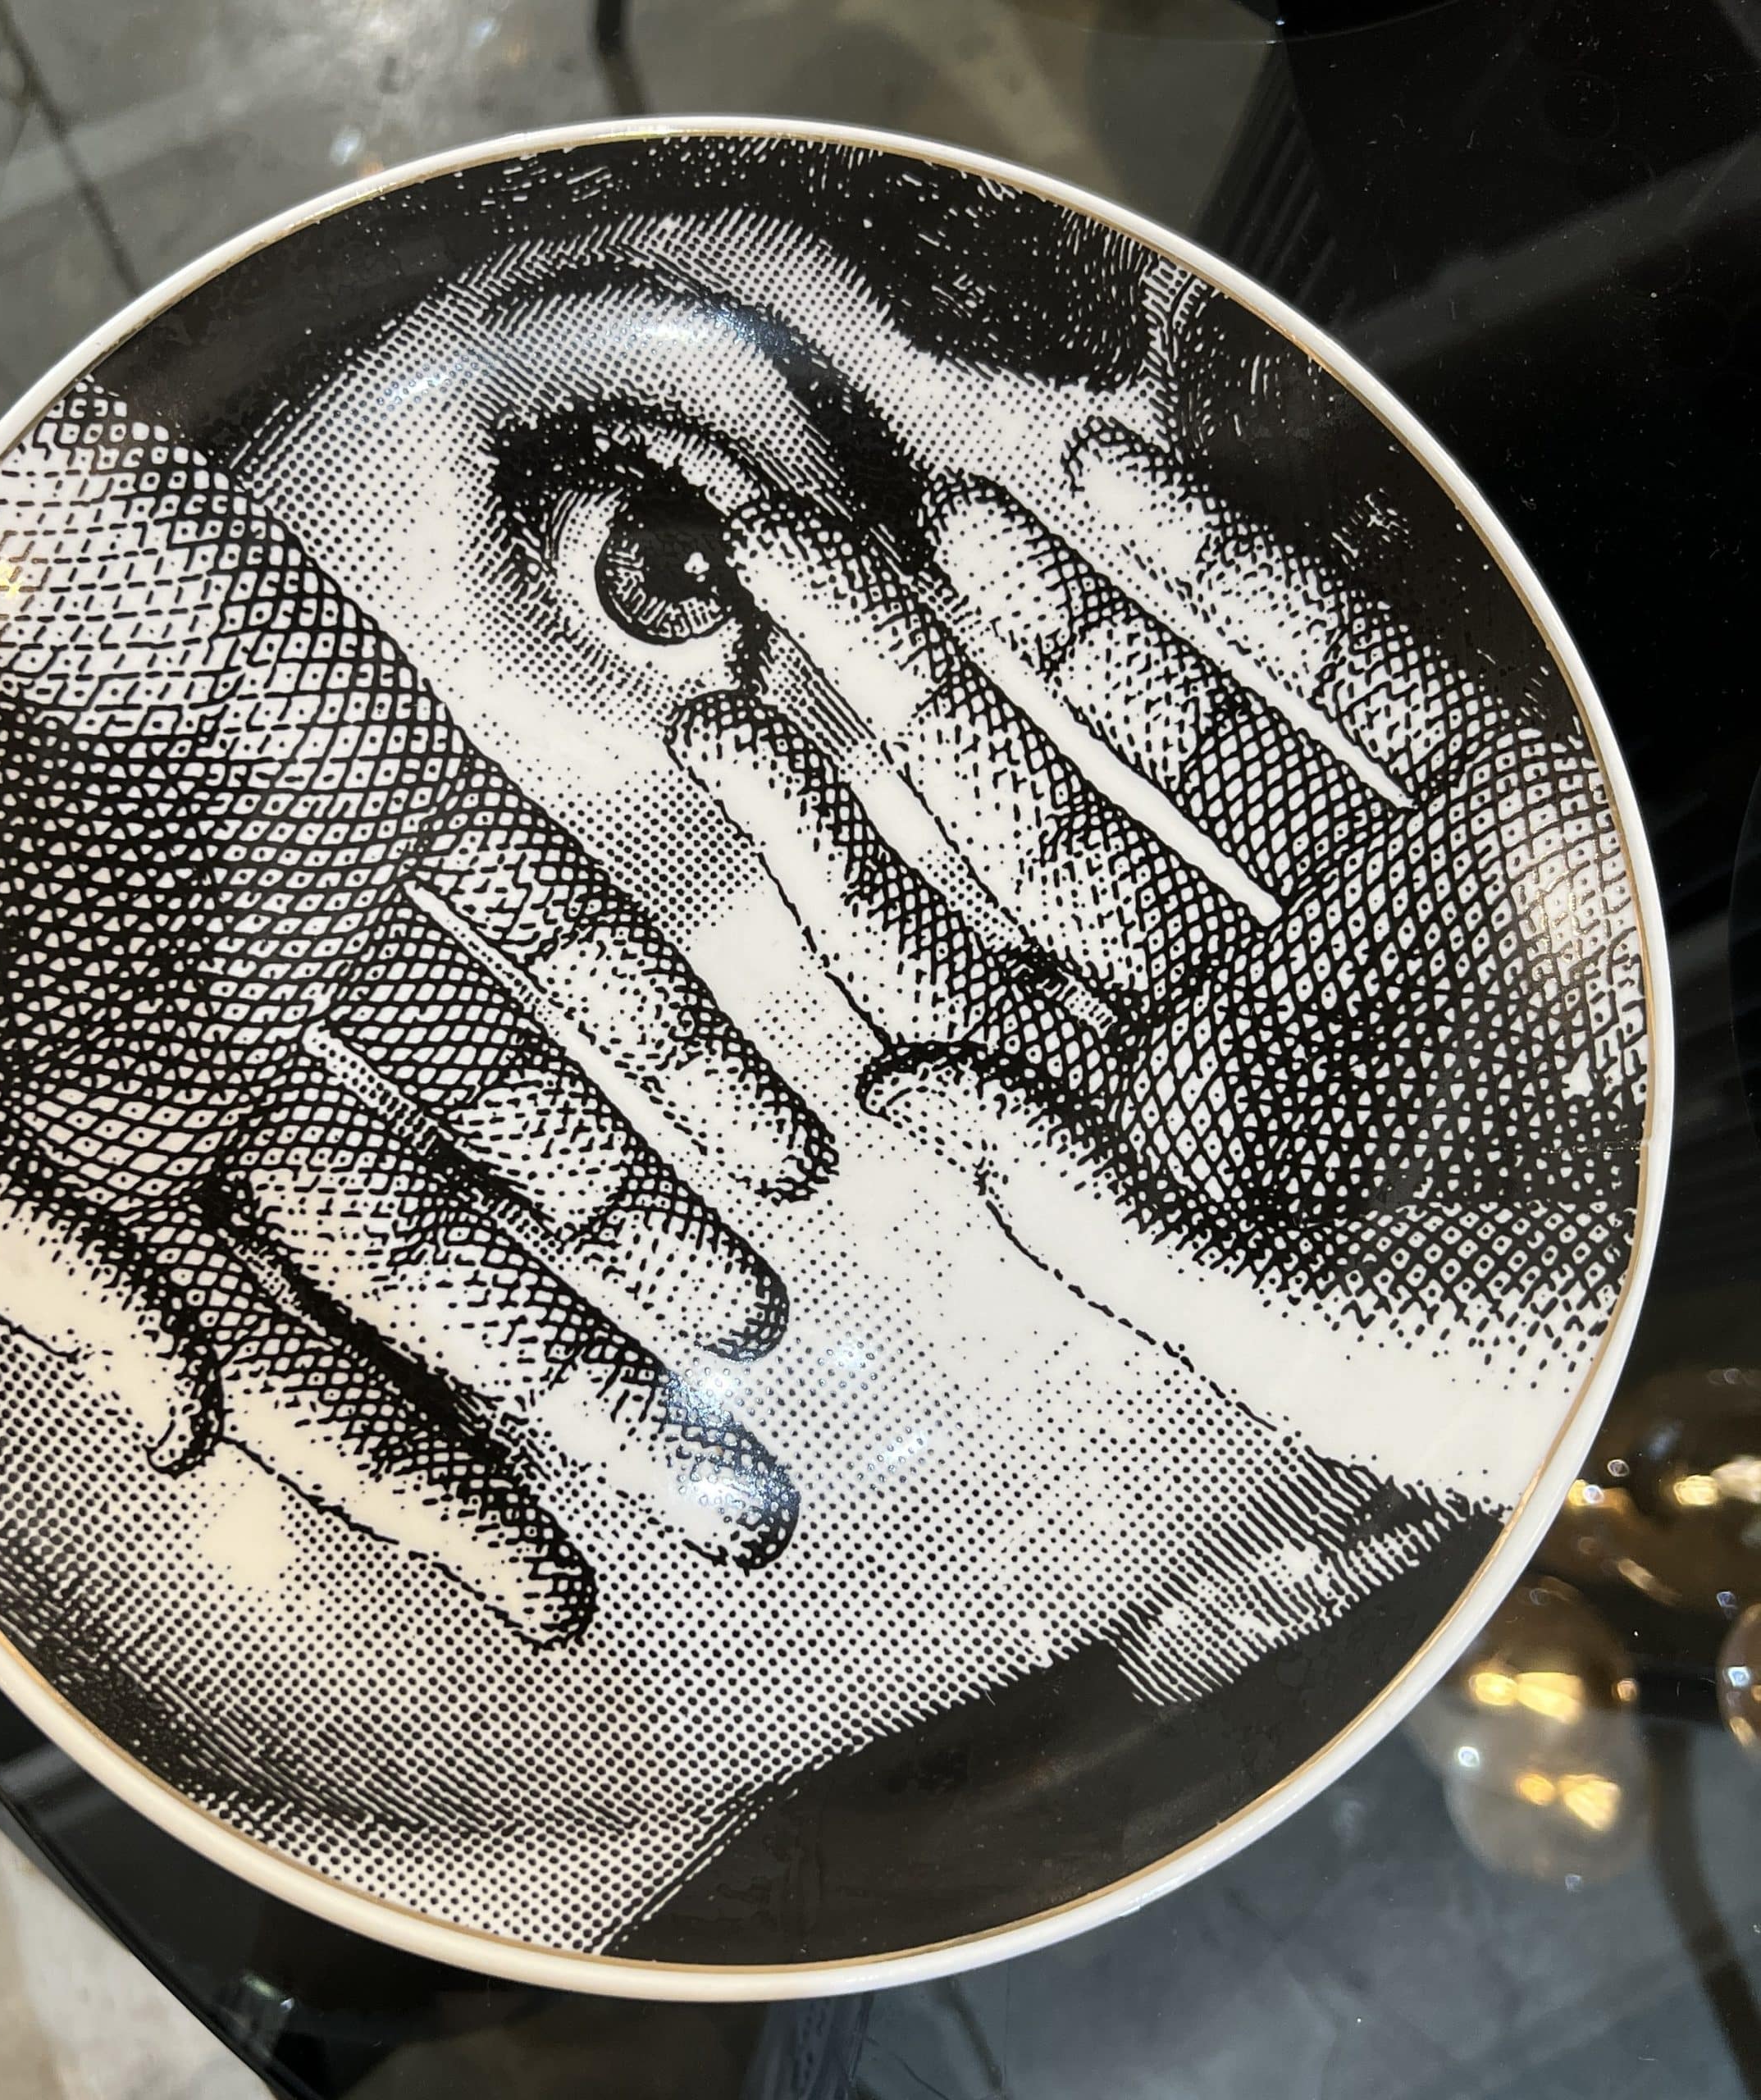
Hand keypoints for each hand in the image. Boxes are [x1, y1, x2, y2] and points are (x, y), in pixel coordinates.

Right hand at [0, 379, 829, 1648]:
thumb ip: (39, 1249)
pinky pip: (575, 934)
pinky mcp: (421, 798)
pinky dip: (674, 1033)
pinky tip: (769, 1133)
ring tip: (759, 1323)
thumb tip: (182, 1441)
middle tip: (736, 1499)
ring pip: (540, 1119)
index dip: (438, 1493)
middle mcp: (262, 1071)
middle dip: (594, 1389)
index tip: (568, 1592)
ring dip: (654, 1223)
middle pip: (458, 1273)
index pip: (309, 1368)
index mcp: (131, 1158)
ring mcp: (352, 937)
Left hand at [673, 419, 1643, 1444]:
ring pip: (1153, 724)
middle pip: (1013, 815)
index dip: (818, 844)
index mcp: (1149, 1115)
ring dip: (1043, 616)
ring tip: (933, 521)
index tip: (716, 734)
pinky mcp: (1475, 808)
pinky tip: (1110, 492)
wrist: (1713, 1294)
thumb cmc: (1509, 1369)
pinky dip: (1219, 572)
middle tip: (780, 567)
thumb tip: (897, 1095)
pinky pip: (1325, 665)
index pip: (934, 956)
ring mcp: (1340, 889)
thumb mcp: (1295, 1334)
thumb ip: (1095, 1215)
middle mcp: (1219, 991)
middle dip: (896, 689)